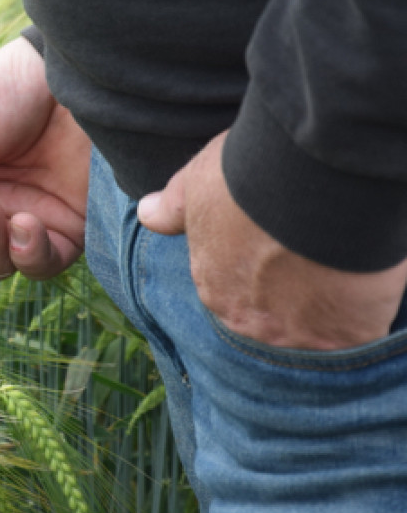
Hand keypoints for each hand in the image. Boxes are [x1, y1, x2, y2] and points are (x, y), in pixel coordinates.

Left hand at [137, 131, 406, 349]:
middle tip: (313, 262)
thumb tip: (146, 213)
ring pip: (311, 331)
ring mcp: (295, 334)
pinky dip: (361, 315)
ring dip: (323, 308)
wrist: (309, 182)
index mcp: (212, 287)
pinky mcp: (344, 336)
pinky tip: (365, 287)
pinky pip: (354, 334)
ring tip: (341, 272)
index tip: (277, 250)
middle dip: (287, 297)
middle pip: (269, 318)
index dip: (258, 271)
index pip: (231, 292)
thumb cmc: (248, 176)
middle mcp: (246, 320)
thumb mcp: (198, 184)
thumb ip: (174, 206)